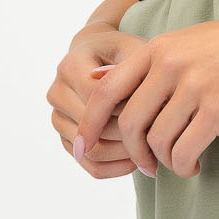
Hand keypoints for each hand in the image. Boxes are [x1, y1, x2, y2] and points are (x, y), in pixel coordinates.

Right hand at [49, 24, 149, 178]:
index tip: (158, 110)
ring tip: (152, 149)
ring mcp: (58, 117)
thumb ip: (137, 70)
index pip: (98, 98)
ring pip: (92, 151)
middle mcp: (57, 92)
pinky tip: (138, 159)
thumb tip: (139, 103)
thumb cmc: (126, 53)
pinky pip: (90, 165)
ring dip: (125, 154)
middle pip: (95, 128)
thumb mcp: (136, 51)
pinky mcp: (66, 138)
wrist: (102, 57)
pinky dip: (116, 168)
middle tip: (161, 138)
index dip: (130, 107)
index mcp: (70, 65)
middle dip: (130, 134)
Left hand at [73, 0, 218, 180]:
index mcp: (157, 48)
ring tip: (176, 165)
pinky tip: (194, 164)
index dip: (89, 124)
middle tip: (146, 166)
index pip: (105, 92)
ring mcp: (194, 87)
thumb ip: (155, 64)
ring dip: (162, 163)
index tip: (83, 147)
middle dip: (133, 153)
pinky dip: (184, 165)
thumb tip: (115, 89)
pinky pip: (185, 149)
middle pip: (129, 124)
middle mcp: (169, 65)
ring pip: (157, 141)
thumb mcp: (188, 40)